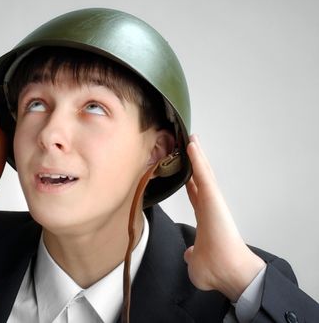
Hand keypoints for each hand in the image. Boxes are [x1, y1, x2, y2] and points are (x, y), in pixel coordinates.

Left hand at [183, 135, 264, 301]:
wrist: (229, 273)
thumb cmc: (217, 270)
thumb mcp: (196, 262)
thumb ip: (192, 255)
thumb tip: (189, 254)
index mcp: (205, 219)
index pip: (195, 195)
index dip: (189, 182)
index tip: (182, 171)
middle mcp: (209, 208)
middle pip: (199, 179)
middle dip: (194, 162)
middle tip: (188, 145)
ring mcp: (212, 202)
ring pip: (203, 173)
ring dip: (197, 155)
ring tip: (190, 138)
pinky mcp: (214, 199)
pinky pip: (203, 176)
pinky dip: (198, 160)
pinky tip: (191, 145)